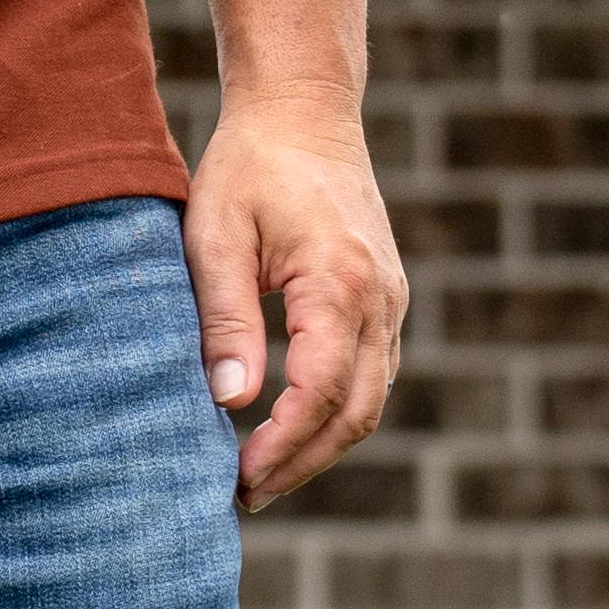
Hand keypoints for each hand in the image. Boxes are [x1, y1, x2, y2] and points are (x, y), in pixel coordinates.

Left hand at [185, 102, 405, 510]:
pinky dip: (337, 411)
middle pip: (357, 411)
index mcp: (340, 282)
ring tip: (263, 474)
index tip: (237, 480)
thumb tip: (229, 402)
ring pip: (372, 399)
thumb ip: (226, 319)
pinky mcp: (386, 298)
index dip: (281, 446)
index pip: (320, 391)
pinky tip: (291, 426)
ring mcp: (392, 299)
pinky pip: (373, 373)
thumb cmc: (249, 167)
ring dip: (322, 444)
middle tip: (247, 496)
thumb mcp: (216, 236)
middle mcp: (381, 297)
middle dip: (303, 462)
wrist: (304, 112)